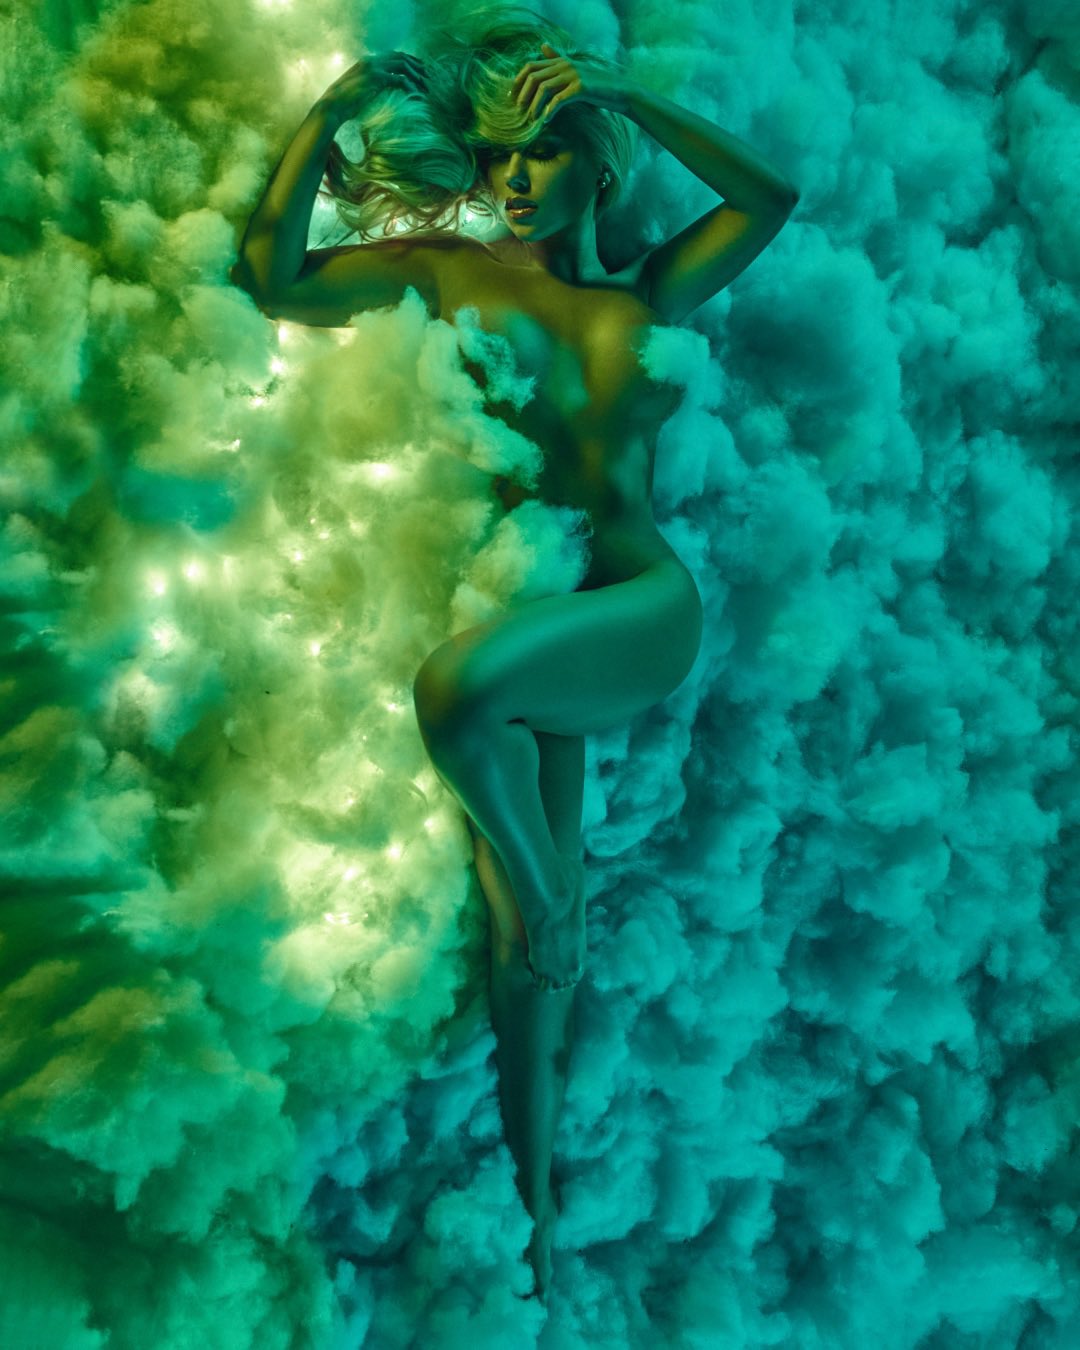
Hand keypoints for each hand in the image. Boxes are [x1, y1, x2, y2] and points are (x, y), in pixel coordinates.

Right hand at [317, 51, 428, 123]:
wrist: (332, 106)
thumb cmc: (344, 105)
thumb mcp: (359, 92)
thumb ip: (371, 87)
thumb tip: (380, 94)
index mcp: (367, 62)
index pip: (392, 55)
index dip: (408, 61)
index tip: (419, 69)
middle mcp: (371, 61)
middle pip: (400, 57)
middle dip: (416, 65)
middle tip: (427, 76)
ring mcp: (373, 68)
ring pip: (402, 65)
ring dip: (416, 75)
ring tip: (425, 86)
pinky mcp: (375, 78)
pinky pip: (399, 79)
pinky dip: (410, 86)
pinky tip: (416, 94)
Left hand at [511, 42, 629, 122]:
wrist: (619, 91)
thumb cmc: (596, 85)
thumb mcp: (574, 70)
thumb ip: (557, 59)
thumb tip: (542, 45)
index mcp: (560, 61)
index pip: (530, 66)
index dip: (518, 82)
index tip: (512, 98)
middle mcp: (564, 65)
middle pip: (534, 77)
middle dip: (523, 95)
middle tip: (519, 111)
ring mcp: (573, 75)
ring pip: (544, 88)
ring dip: (534, 105)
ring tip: (531, 118)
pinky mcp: (581, 87)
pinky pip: (559, 99)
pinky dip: (550, 111)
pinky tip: (546, 120)